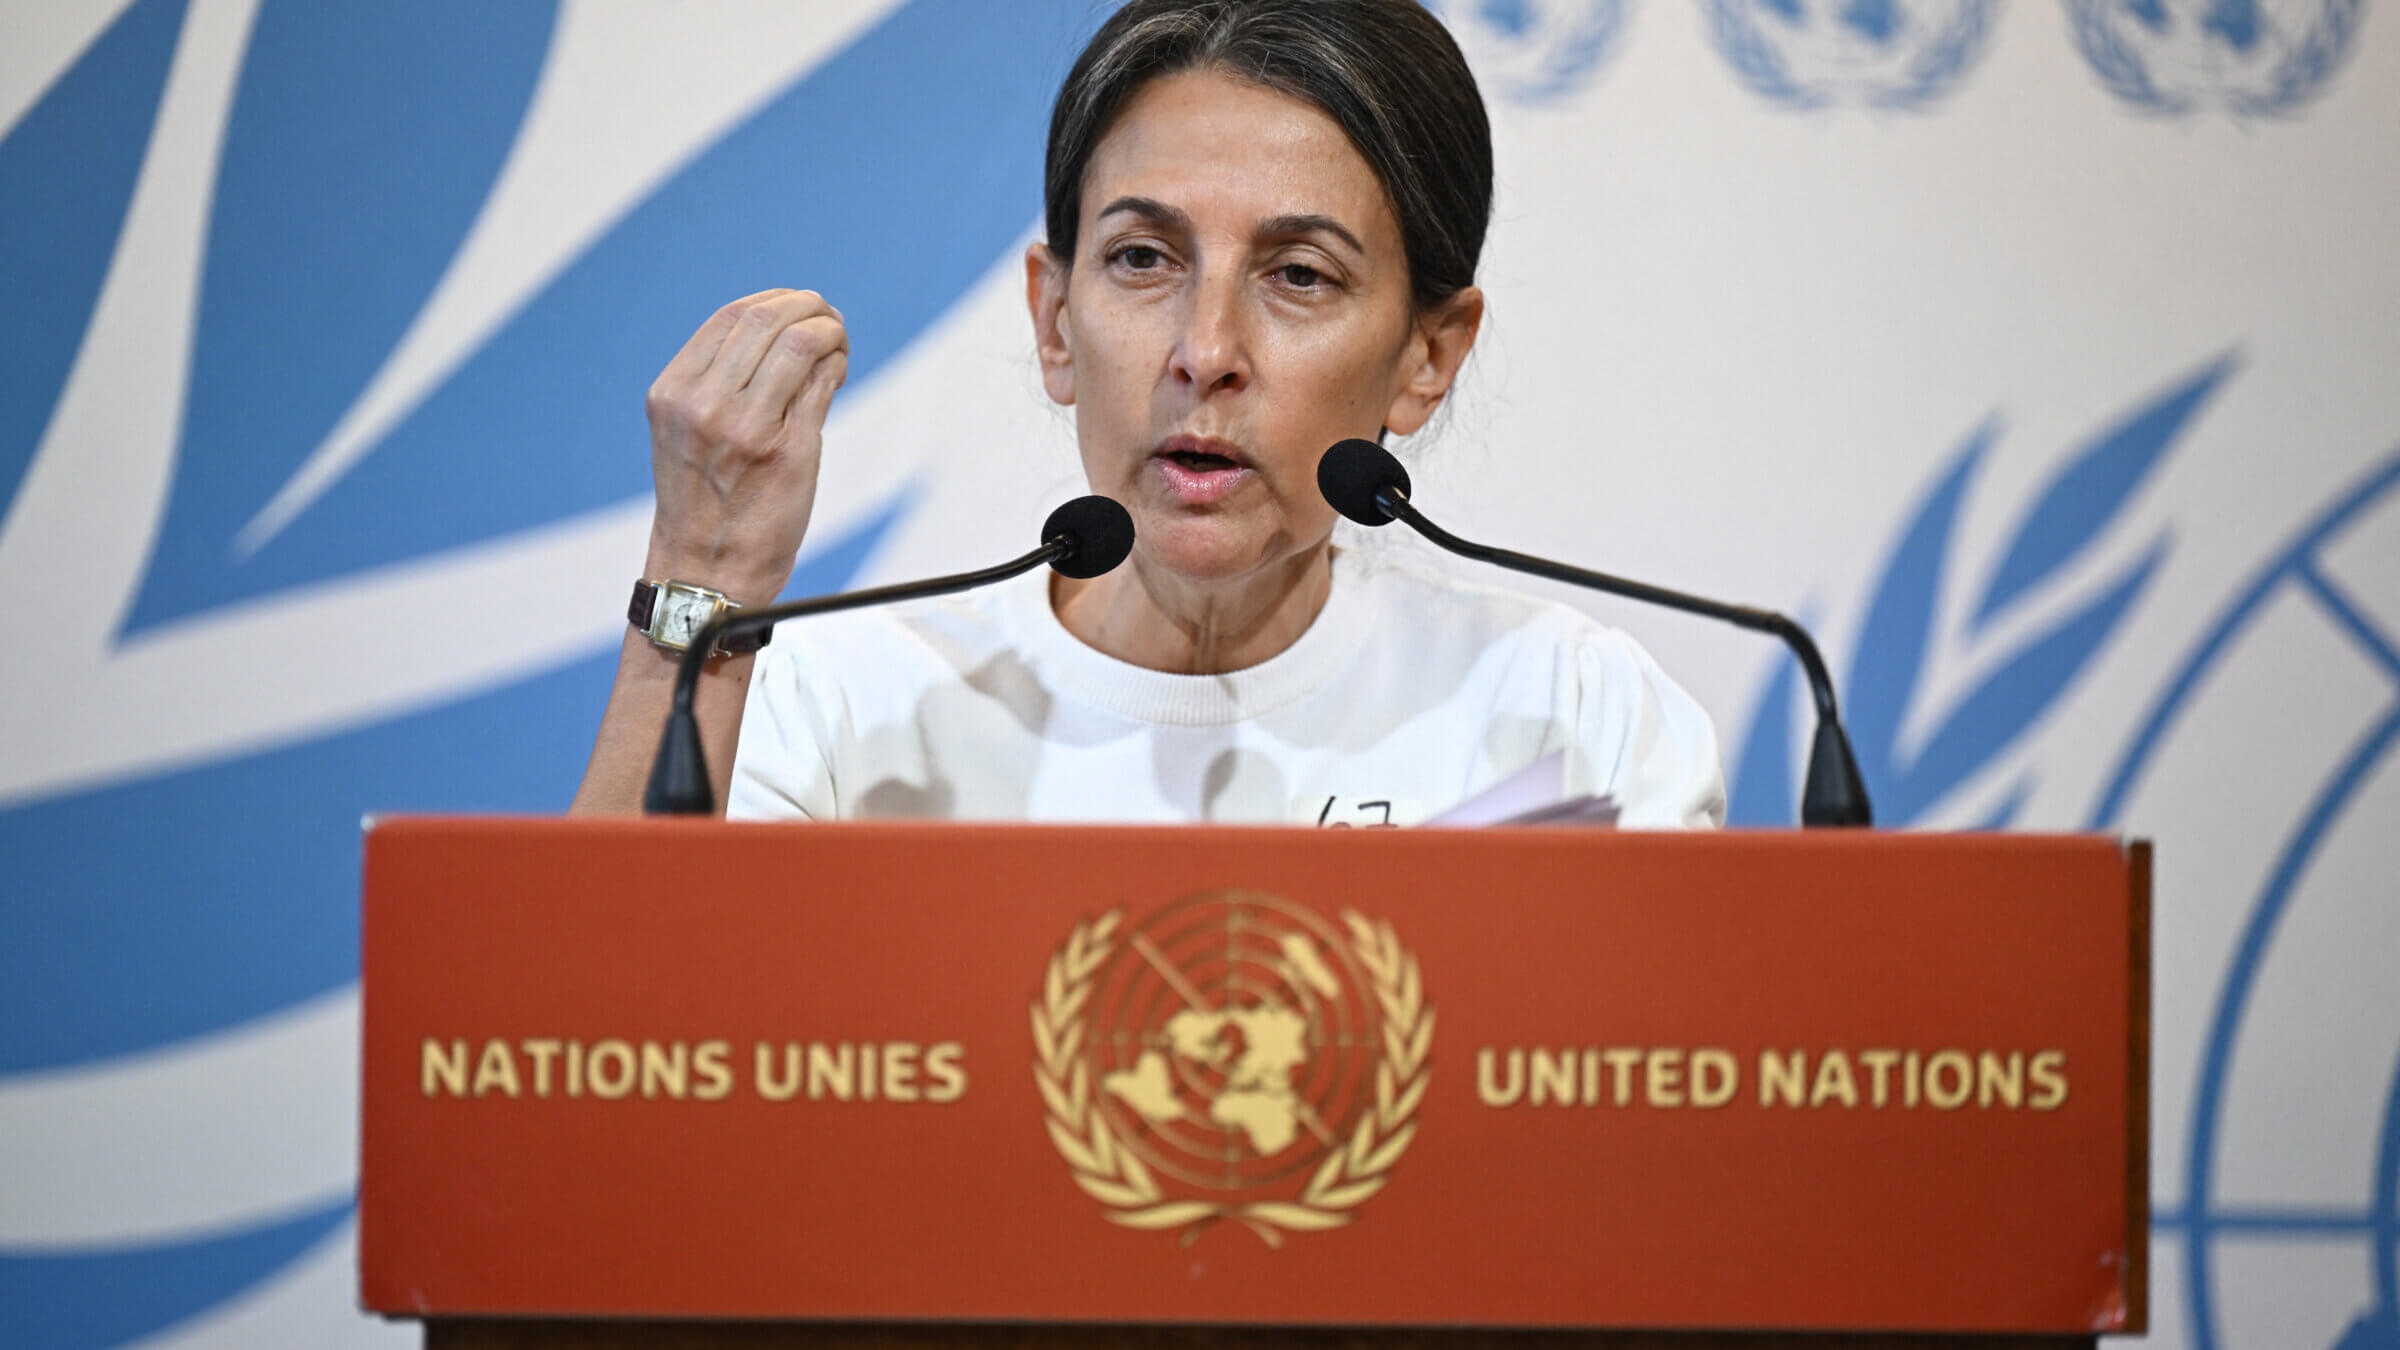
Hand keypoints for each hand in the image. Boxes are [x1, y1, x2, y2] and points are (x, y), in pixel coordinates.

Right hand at [643, 288, 848, 606]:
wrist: (706, 572)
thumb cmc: (703, 503)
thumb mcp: (686, 432)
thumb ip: (717, 382)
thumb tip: (779, 330)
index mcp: (673, 393)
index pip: (729, 318)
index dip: (773, 301)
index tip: (797, 307)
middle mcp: (704, 405)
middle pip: (766, 320)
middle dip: (808, 306)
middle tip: (829, 316)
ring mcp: (747, 427)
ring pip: (800, 344)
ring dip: (830, 332)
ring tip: (838, 342)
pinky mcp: (788, 451)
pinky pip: (821, 384)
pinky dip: (836, 364)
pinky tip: (837, 370)